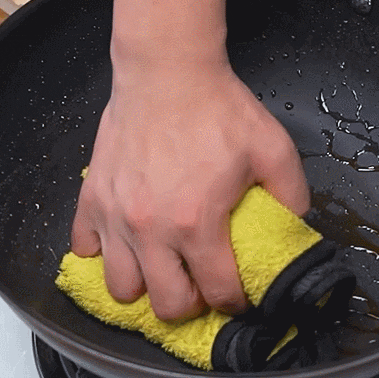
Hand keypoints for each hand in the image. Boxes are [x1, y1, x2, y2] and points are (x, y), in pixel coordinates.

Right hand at [70, 0, 309, 321]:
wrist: (168, 72)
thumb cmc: (218, 109)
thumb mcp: (274, 150)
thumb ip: (293, 197)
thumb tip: (294, 227)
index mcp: (198, 221)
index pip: (218, 291)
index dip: (235, 302)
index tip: (237, 295)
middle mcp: (151, 228)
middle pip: (167, 304)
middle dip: (191, 305)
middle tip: (200, 284)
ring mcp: (116, 216)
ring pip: (121, 287)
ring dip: (145, 287)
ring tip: (161, 268)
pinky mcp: (93, 198)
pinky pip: (85, 246)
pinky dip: (104, 254)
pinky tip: (124, 242)